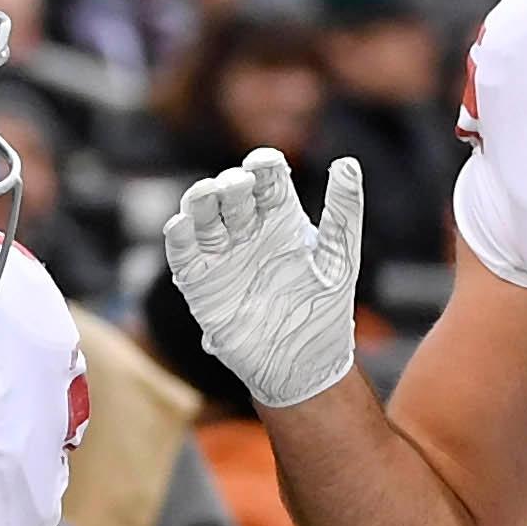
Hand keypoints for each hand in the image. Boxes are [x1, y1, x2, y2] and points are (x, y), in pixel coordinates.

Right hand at [160, 148, 363, 409]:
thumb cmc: (324, 310)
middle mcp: (248, 230)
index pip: (266, 176)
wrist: (302, 364)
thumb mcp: (339, 256)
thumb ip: (343, 210)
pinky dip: (178, 236)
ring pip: (202, 214)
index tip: (266, 166)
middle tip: (239, 186)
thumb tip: (348, 162)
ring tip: (207, 195)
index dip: (263, 164)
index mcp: (282, 217)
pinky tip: (182, 224)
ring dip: (200, 199)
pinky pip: (182, 252)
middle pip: (231, 191)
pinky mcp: (200, 282)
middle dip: (232, 183)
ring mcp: (222, 254)